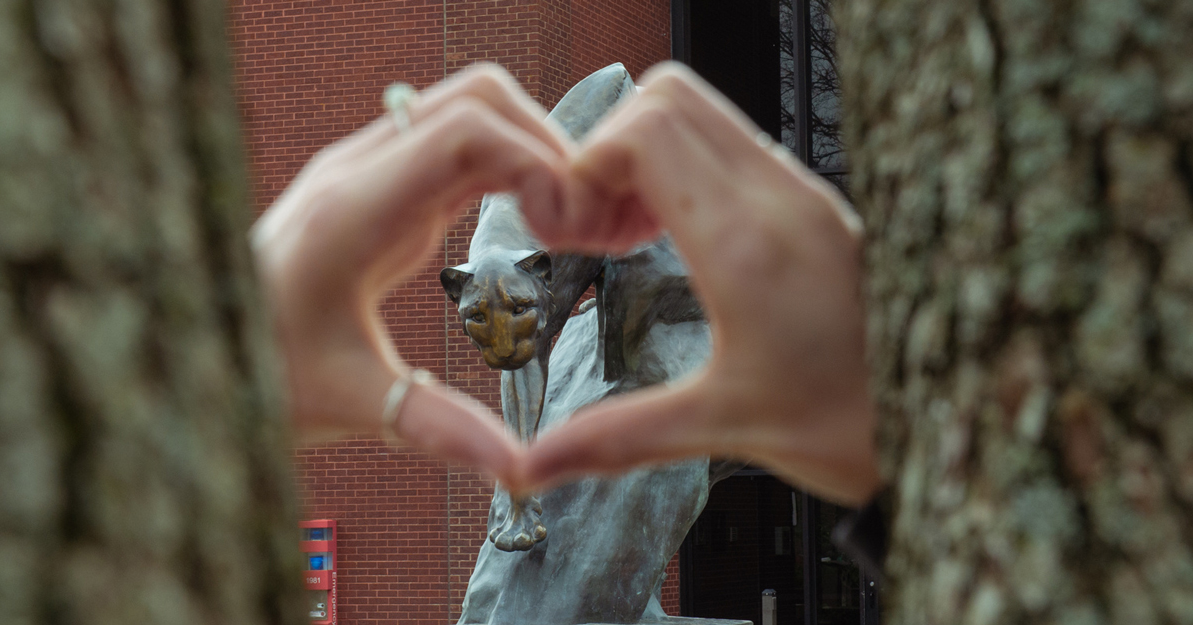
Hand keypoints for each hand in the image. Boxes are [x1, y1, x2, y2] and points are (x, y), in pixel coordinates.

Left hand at [251, 65, 570, 485]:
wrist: (190, 346)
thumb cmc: (257, 372)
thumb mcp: (350, 404)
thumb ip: (437, 428)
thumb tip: (521, 470)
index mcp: (354, 210)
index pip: (467, 132)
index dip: (538, 163)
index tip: (570, 229)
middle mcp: (361, 171)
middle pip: (478, 100)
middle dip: (548, 146)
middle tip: (584, 223)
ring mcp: (370, 172)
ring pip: (473, 112)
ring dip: (532, 151)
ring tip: (568, 223)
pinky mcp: (381, 188)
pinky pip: (459, 146)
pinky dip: (508, 167)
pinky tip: (532, 222)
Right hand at [516, 62, 880, 505]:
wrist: (959, 422)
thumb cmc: (860, 426)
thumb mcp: (726, 427)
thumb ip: (618, 438)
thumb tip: (536, 468)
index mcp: (748, 244)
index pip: (644, 131)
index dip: (587, 164)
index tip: (572, 224)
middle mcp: (781, 199)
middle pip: (668, 97)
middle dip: (610, 147)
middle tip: (598, 221)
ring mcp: (806, 193)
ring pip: (704, 113)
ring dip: (650, 154)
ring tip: (635, 232)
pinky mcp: (818, 204)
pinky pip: (736, 147)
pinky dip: (689, 170)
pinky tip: (682, 238)